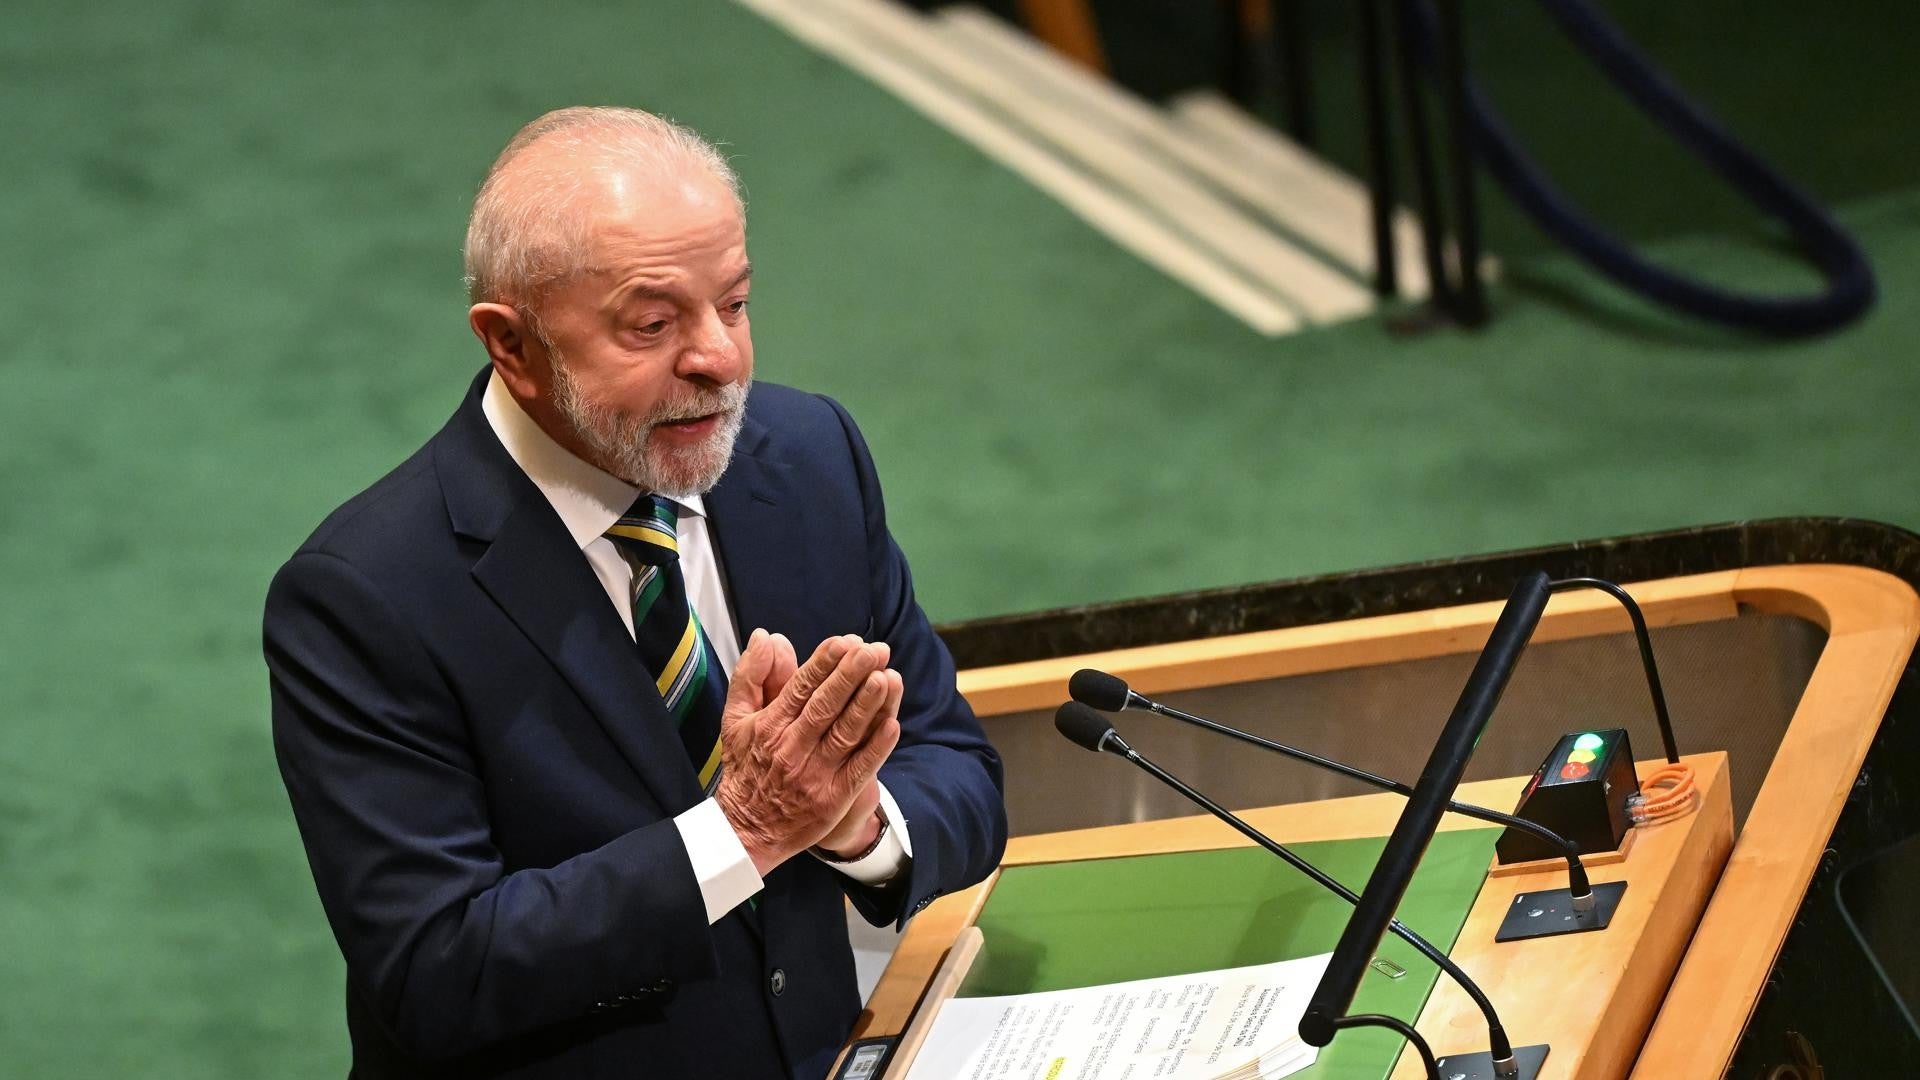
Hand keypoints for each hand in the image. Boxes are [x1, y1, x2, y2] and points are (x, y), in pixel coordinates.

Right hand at [715, 631, 903, 876]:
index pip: (801, 687)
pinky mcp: (832, 799)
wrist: (747, 830)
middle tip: (875, 650)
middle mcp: (792, 748)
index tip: (846, 641)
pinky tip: (893, 724)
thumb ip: (752, 675)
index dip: (825, 662)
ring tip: (887, 677)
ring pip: (845, 734)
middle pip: (826, 706)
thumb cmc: (746, 766)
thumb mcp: (736, 718)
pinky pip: (858, 770)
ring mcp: (814, 775)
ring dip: (868, 705)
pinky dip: (876, 748)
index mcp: (770, 725)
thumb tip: (767, 637)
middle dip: (852, 675)